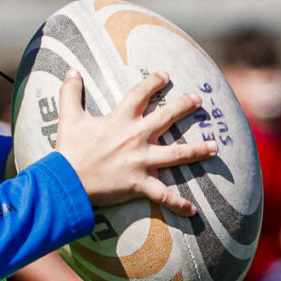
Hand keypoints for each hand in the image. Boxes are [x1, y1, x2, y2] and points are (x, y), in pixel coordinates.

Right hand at [52, 71, 213, 215]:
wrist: (66, 181)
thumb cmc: (68, 151)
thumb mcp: (68, 118)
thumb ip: (70, 93)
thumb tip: (71, 70)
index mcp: (119, 120)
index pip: (140, 95)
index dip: (153, 82)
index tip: (164, 75)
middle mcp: (135, 137)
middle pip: (166, 117)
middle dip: (184, 106)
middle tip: (198, 100)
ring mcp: (140, 161)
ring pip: (176, 153)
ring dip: (197, 150)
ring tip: (215, 146)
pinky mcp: (139, 183)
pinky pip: (163, 195)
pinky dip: (178, 204)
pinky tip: (193, 210)